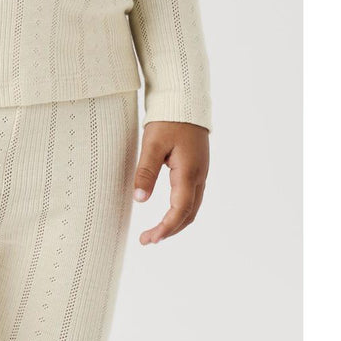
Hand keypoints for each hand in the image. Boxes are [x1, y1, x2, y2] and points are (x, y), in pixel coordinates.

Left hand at [133, 122, 209, 244]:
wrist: (185, 100)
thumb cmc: (167, 121)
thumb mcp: (152, 145)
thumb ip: (146, 172)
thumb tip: (139, 200)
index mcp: (188, 172)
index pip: (180, 210)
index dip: (165, 228)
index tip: (149, 240)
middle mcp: (199, 176)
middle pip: (188, 214)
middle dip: (169, 231)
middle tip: (147, 240)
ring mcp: (200, 173)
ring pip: (192, 208)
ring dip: (175, 224)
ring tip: (155, 233)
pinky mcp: (197, 169)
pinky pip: (192, 198)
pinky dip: (180, 213)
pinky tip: (167, 216)